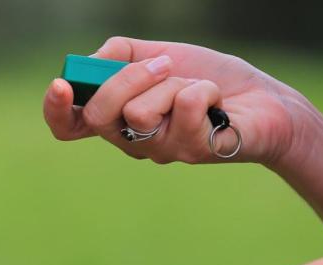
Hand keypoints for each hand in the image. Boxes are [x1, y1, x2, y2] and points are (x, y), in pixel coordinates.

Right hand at [43, 37, 305, 166]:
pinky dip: (204, 89)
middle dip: (128, 79)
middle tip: (163, 65)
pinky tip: (218, 101)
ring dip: (174, 83)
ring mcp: (161, 151)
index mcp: (117, 119)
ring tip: (197, 88)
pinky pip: (184, 106)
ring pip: (139, 112)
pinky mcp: (193, 151)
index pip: (68, 126)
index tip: (62, 85)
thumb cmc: (209, 78)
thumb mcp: (160, 55)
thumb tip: (91, 63)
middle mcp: (132, 141)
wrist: (266, 100)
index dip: (56, 110)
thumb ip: (120, 55)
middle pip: (98, 116)